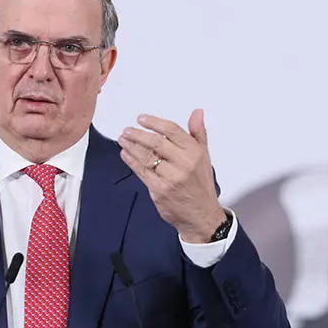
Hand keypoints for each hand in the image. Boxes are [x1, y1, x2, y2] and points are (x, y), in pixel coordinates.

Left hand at [117, 108, 226, 243]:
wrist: (200, 215)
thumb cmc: (200, 184)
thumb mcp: (204, 156)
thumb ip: (198, 133)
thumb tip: (197, 112)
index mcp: (194, 152)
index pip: (172, 130)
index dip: (154, 123)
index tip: (142, 119)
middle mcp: (183, 163)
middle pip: (156, 142)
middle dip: (138, 134)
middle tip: (127, 130)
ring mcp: (170, 177)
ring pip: (146, 157)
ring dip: (131, 146)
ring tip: (122, 139)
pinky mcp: (159, 190)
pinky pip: (141, 171)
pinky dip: (131, 161)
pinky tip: (125, 154)